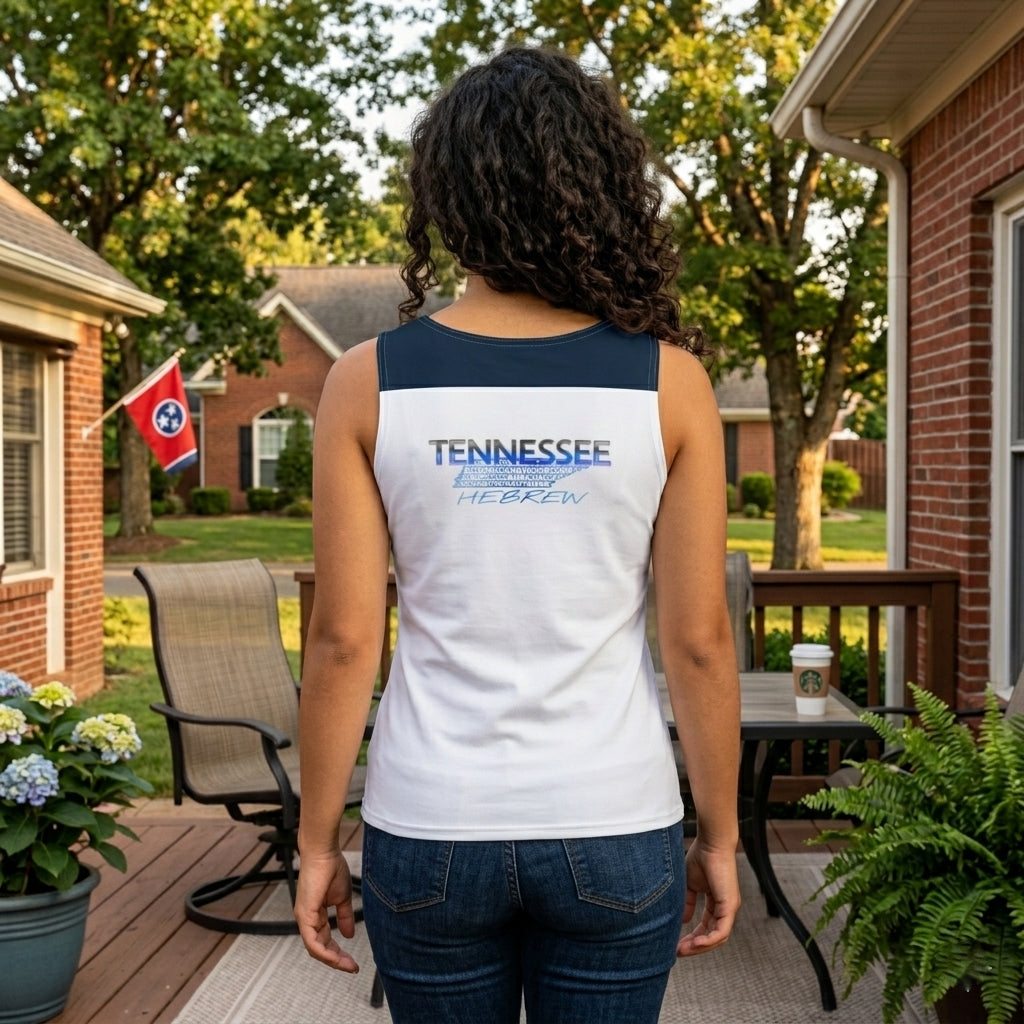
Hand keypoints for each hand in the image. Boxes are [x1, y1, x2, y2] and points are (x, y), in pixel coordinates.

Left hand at [294, 850, 359, 971]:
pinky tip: (336, 957)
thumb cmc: (331, 868)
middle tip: (352, 967)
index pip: (324, 941)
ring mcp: (304, 918)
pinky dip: (324, 951)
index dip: (338, 953)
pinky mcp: (304, 914)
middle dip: (337, 960)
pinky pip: (312, 941)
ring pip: (315, 949)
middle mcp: (307, 919)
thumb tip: (349, 934)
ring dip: (332, 959)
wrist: (323, 852)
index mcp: (314, 915)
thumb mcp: (342, 898)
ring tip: (347, 964)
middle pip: (319, 948)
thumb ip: (344, 917)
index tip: (352, 961)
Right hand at [676, 838, 740, 956]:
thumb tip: (684, 921)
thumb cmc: (701, 857)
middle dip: (695, 946)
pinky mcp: (730, 905)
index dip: (693, 937)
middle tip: (678, 952)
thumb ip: (688, 902)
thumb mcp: (690, 884)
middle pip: (712, 936)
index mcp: (718, 902)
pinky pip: (721, 931)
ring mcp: (730, 908)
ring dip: (700, 946)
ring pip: (718, 938)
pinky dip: (708, 939)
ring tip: (683, 949)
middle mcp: (726, 908)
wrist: (711, 842)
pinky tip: (694, 942)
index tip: (677, 944)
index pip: (707, 927)